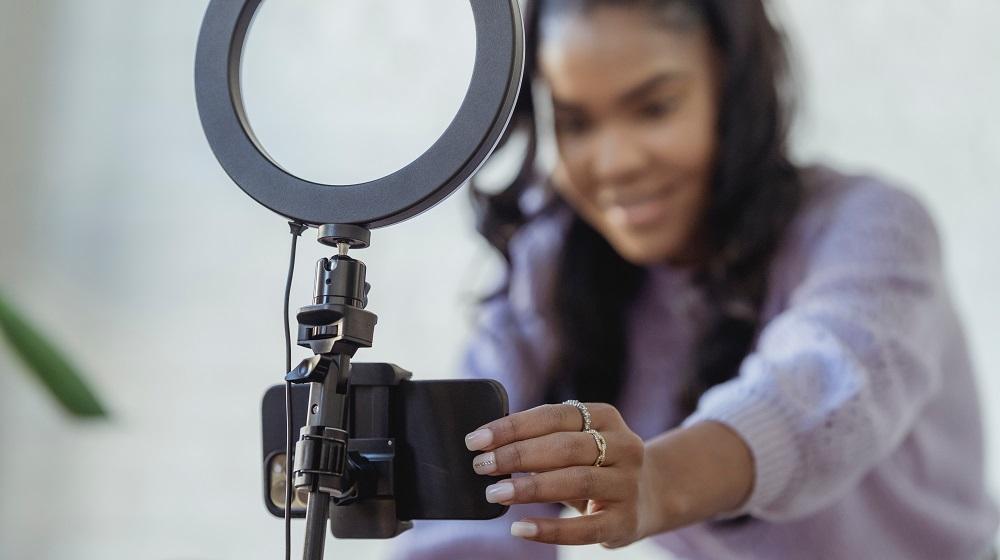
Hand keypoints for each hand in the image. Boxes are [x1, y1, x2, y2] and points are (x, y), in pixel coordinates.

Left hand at [464, 402, 656, 547]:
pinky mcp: (625, 521)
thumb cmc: (595, 464)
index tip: (476, 440)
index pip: (553, 416)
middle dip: (517, 455)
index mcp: (606, 417)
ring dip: (530, 487)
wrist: (648, 496)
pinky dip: (549, 529)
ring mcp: (628, 484)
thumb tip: (487, 445)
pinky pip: (584, 527)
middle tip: (481, 466)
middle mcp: (624, 446)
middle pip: (564, 446)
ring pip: (575, 481)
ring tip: (495, 493)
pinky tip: (520, 528)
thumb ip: (543, 439)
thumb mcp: (578, 442)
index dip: (512, 427)